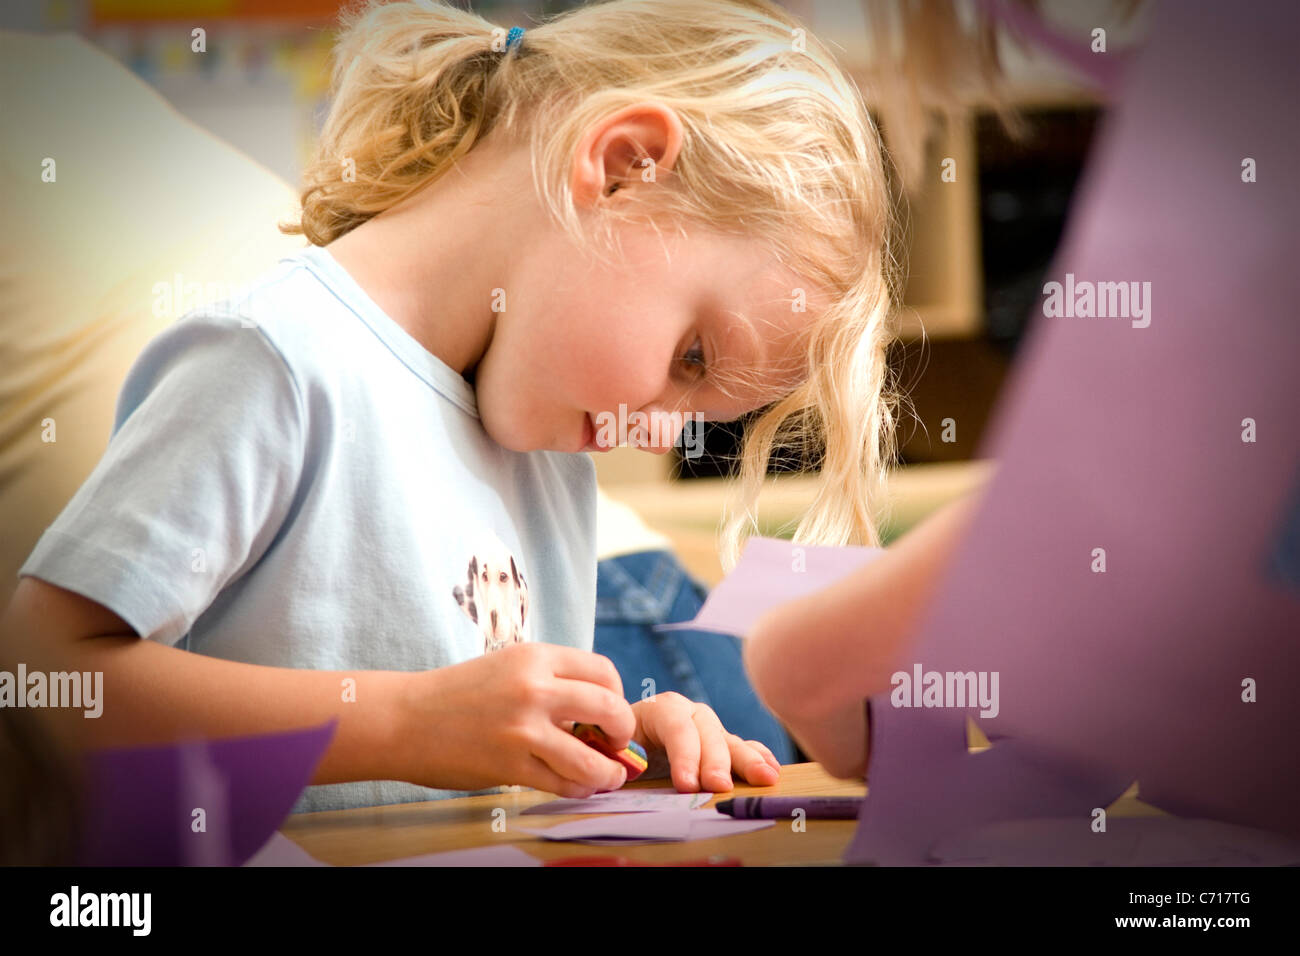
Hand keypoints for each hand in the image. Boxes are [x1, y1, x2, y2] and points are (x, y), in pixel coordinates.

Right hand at [398, 643, 635, 797]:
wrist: (405, 719)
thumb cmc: (458, 694)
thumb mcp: (508, 666)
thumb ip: (551, 679)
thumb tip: (597, 706)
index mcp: (535, 657)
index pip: (603, 671)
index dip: (618, 694)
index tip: (610, 712)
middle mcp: (534, 688)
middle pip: (610, 708)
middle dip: (623, 731)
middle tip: (616, 743)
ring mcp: (523, 728)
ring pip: (591, 757)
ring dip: (608, 772)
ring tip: (606, 775)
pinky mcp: (510, 764)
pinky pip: (562, 783)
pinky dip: (580, 789)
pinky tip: (578, 787)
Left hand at [628, 692, 780, 792]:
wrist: (622, 742)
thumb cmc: (618, 748)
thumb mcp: (613, 750)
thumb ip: (621, 758)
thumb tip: (627, 770)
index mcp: (658, 709)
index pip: (675, 725)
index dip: (683, 754)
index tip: (686, 784)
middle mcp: (688, 712)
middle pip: (706, 732)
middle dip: (714, 761)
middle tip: (718, 787)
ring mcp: (708, 727)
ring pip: (728, 740)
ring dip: (746, 760)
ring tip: (764, 778)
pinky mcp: (720, 743)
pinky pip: (742, 747)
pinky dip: (757, 757)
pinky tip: (772, 769)